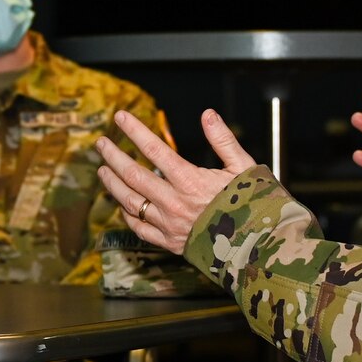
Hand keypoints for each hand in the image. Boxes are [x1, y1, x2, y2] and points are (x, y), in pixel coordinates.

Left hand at [94, 108, 257, 255]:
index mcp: (191, 181)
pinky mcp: (170, 243)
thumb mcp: (244, 167)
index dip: (135, 131)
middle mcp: (174, 203)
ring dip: (113, 184)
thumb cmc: (255, 205)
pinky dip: (127, 214)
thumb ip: (223, 140)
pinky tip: (121, 203)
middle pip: (133, 175)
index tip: (120, 118)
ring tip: (102, 170)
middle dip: (113, 156)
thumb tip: (207, 114)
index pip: (154, 150)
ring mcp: (169, 225)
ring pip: (130, 202)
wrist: (260, 247)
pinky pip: (139, 228)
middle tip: (101, 143)